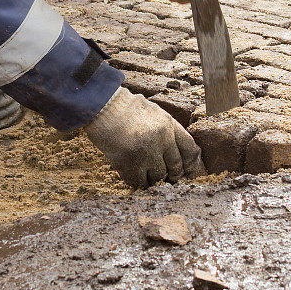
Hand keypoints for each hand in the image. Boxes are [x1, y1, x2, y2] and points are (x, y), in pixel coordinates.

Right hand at [84, 87, 205, 187]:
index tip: (185, 168)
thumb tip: (170, 149)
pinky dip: (138, 182)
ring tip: (146, 176)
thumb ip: (163, 129)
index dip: (189, 162)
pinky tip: (134, 177)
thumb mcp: (150, 111)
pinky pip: (140, 181)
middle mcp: (162, 138)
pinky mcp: (131, 163)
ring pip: (159, 176)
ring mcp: (147, 152)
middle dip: (172, 174)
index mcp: (168, 124)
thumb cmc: (122, 107)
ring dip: (153, 178)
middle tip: (167, 177)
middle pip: (175, 166)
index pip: (189, 148)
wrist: (101, 106)